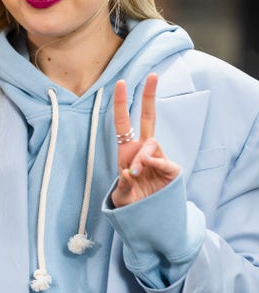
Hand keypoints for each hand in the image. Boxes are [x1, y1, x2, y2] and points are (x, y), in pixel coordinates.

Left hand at [111, 73, 179, 207]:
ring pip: (152, 143)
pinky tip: (150, 169)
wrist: (148, 217)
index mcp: (126, 151)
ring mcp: (158, 157)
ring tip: (136, 172)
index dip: (120, 103)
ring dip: (143, 156)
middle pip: (148, 117)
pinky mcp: (171, 168)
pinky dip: (156, 162)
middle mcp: (142, 149)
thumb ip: (122, 187)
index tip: (119, 82)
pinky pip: (165, 160)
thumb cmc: (131, 202)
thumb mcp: (121, 198)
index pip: (123, 122)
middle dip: (150, 95)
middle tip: (153, 75)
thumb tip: (129, 172)